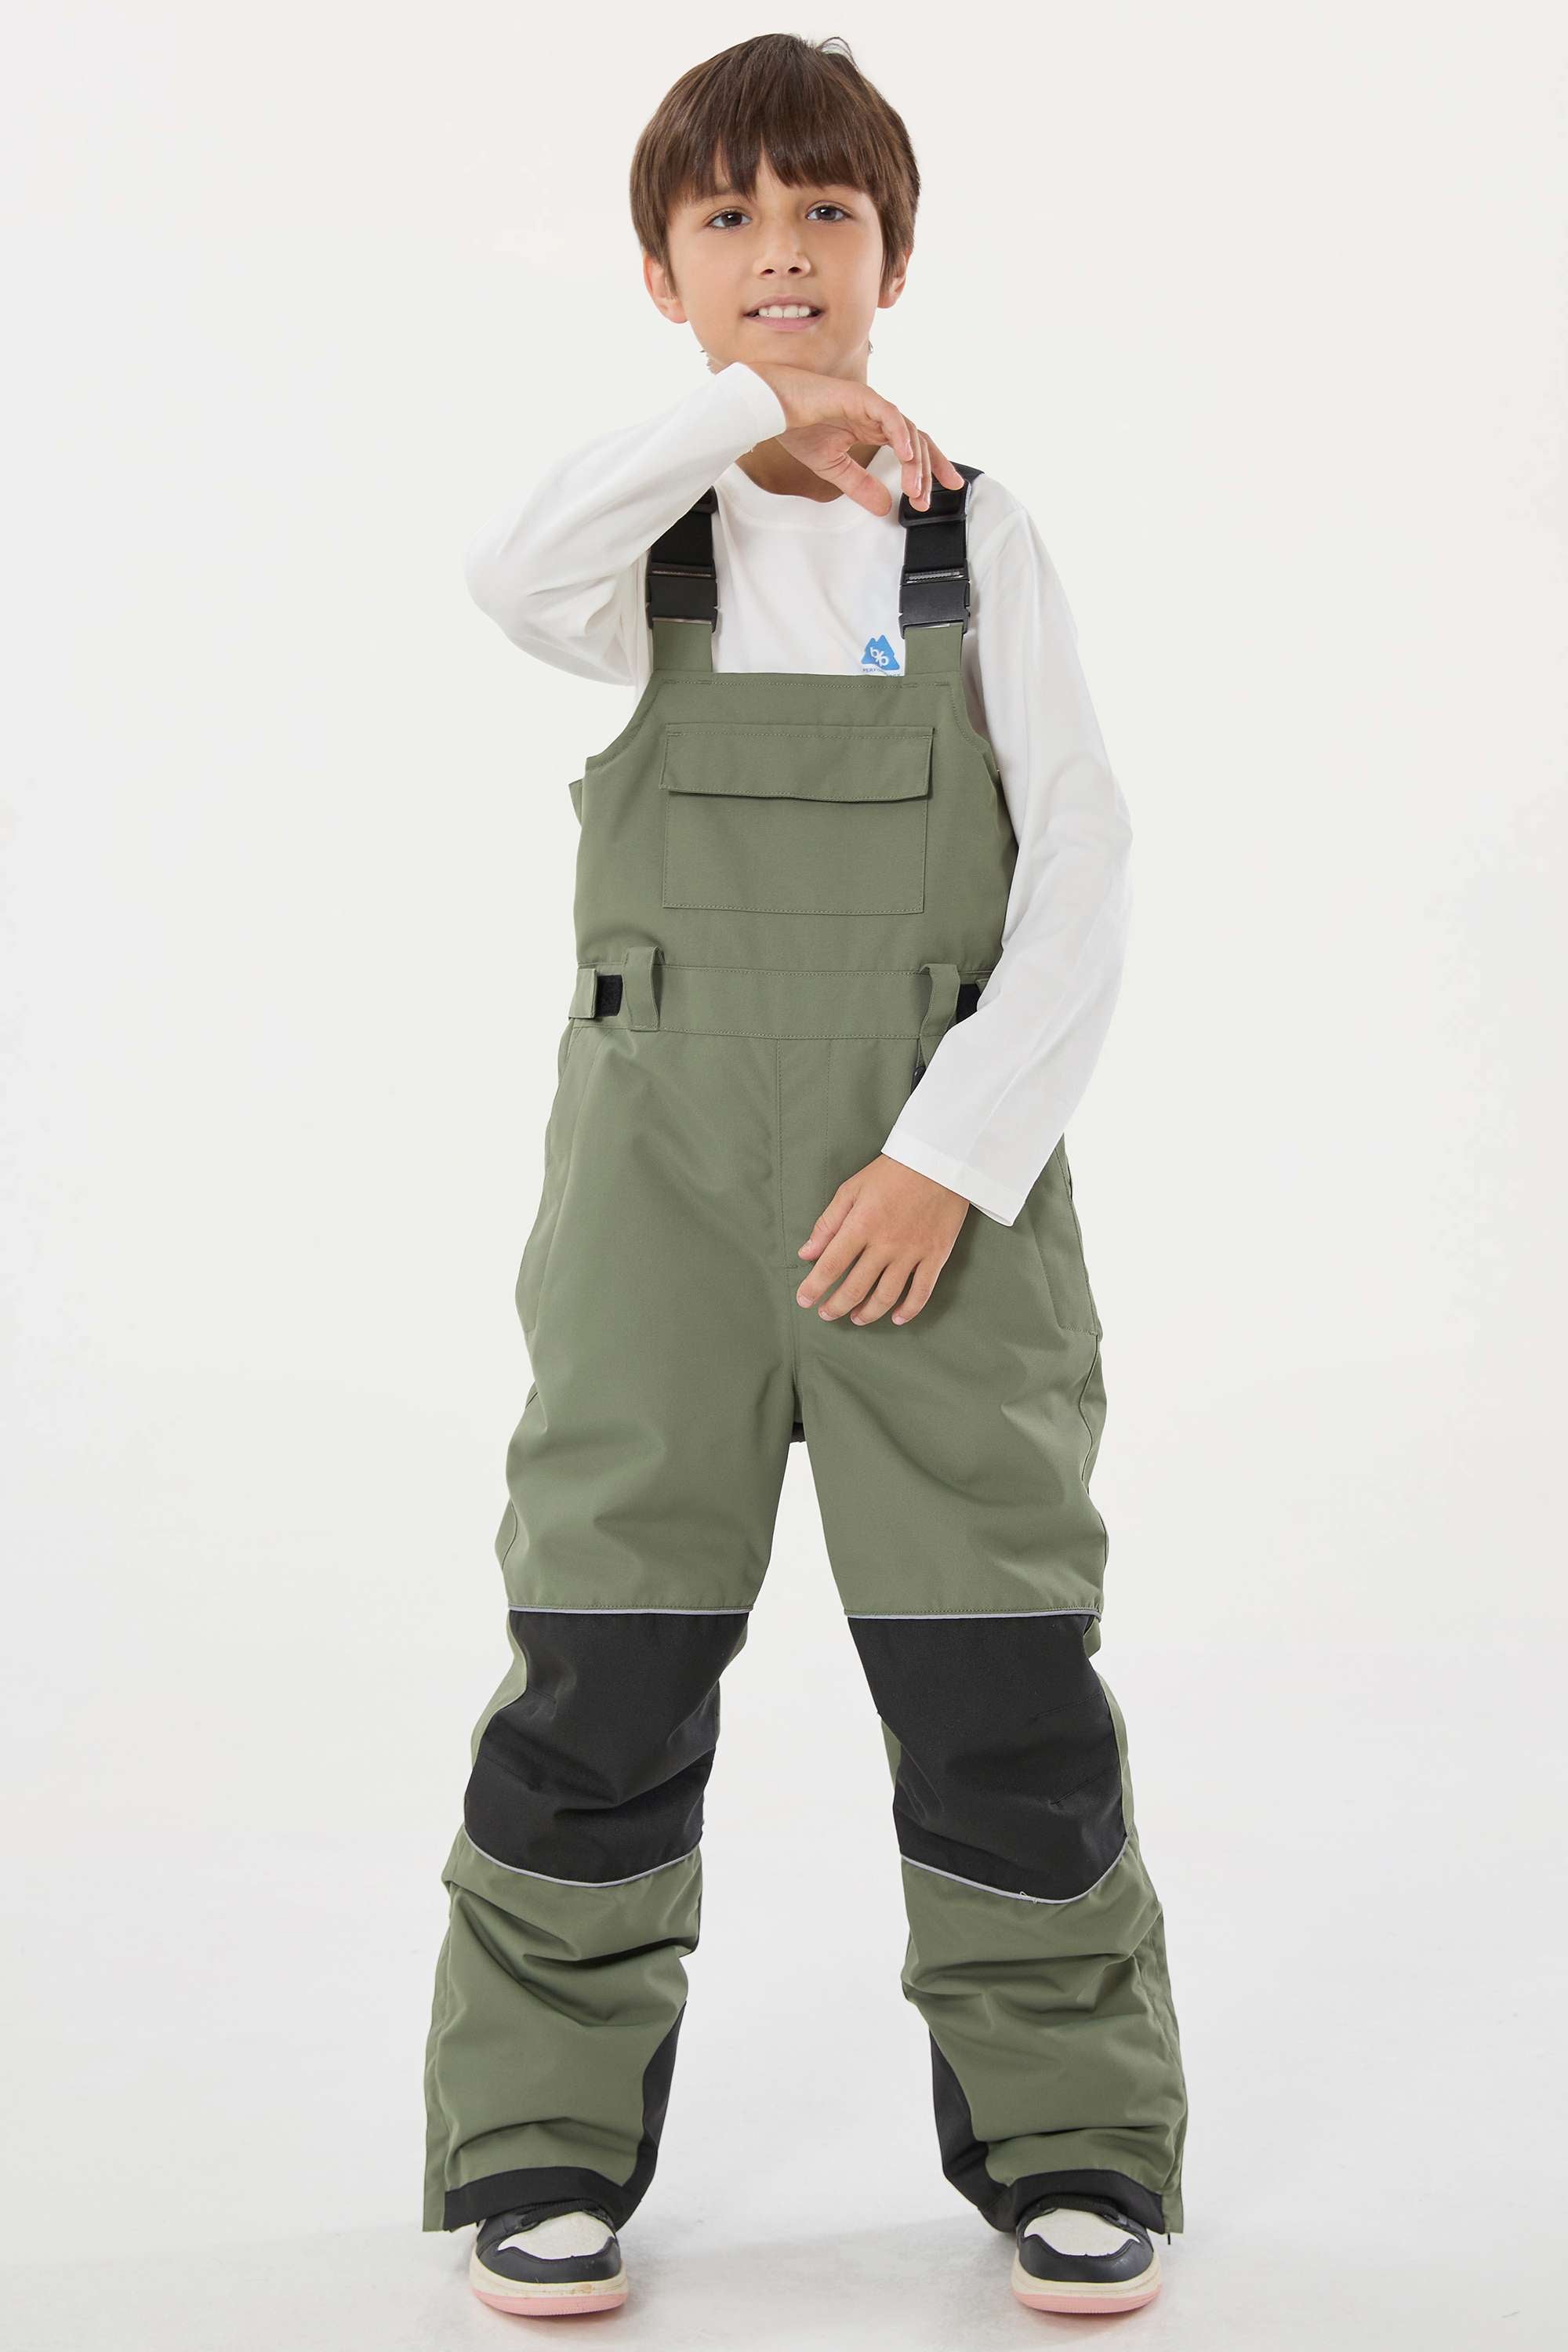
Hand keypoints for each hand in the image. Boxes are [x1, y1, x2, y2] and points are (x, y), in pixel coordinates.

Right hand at [741, 362, 964, 517]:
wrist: (772, 407)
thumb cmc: (797, 428)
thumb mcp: (833, 468)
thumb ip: (860, 486)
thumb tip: (884, 506)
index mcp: (873, 428)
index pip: (912, 447)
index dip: (931, 466)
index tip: (946, 488)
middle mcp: (877, 416)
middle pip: (918, 440)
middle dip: (928, 470)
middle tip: (926, 500)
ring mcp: (871, 404)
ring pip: (907, 431)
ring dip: (913, 461)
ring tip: (914, 488)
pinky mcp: (861, 397)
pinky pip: (889, 415)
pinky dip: (900, 434)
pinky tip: (905, 455)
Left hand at [795, 1155, 968, 1325]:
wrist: (940, 1161)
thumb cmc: (892, 1172)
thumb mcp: (851, 1189)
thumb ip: (828, 1223)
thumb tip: (807, 1253)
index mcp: (861, 1225)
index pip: (831, 1265)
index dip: (814, 1287)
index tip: (804, 1301)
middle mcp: (885, 1244)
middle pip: (856, 1287)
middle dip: (836, 1306)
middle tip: (826, 1314)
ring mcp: (913, 1252)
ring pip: (886, 1295)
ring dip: (868, 1313)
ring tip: (856, 1318)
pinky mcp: (936, 1255)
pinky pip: (922, 1292)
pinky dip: (908, 1310)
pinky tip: (895, 1317)